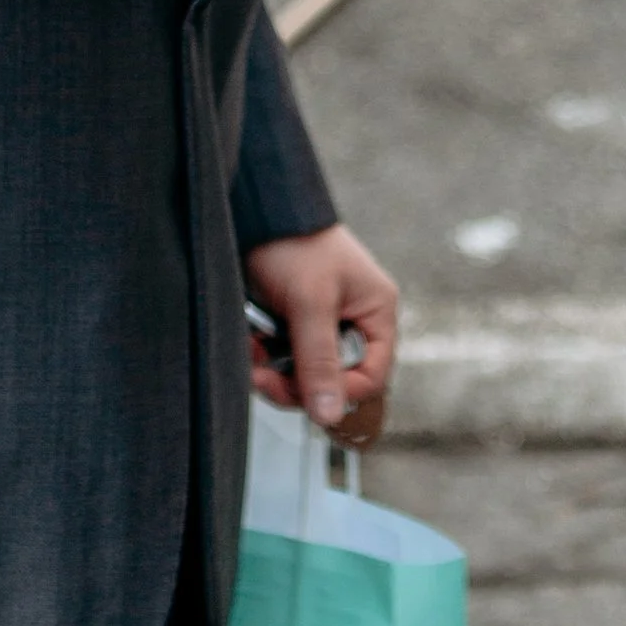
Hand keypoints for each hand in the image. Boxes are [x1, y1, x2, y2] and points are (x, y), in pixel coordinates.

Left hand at [245, 222, 398, 445]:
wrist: (255, 208)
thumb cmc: (293, 242)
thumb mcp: (310, 303)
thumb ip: (319, 361)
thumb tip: (329, 416)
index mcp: (375, 312)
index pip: (371, 376)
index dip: (339, 392)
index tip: (304, 392)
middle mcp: (352, 321)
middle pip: (332, 381)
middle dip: (295, 382)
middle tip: (263, 376)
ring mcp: (321, 323)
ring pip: (301, 372)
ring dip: (273, 369)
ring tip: (253, 348)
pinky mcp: (291, 322)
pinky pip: (280, 357)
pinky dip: (261, 354)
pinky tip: (250, 338)